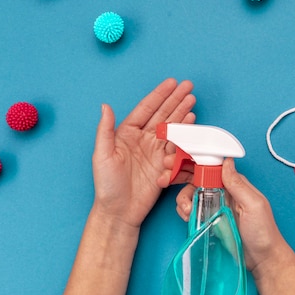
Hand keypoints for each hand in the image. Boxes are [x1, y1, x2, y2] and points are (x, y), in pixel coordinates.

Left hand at [92, 78, 195, 228]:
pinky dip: (186, 132)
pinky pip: (177, 144)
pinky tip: (192, 121)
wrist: (120, 211)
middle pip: (162, 114)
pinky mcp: (165, 163)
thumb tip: (105, 106)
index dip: (159, 95)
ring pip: (172, 126)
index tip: (172, 83)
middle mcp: (142, 138)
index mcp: (126, 133)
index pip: (146, 109)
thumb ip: (105, 130)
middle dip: (175, 99)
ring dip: (182, 112)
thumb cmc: (107, 185)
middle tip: (189, 86)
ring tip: (192, 99)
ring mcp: (155, 150)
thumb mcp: (102, 155)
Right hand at [164, 158, 286, 273]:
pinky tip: (187, 216)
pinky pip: (192, 210)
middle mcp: (224, 192)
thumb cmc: (263, 232)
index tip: (178, 163)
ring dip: (183, 198)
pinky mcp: (209, 220)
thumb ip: (238, 184)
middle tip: (166, 178)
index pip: (212, 167)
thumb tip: (226, 161)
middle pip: (198, 178)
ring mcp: (215, 206)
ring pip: (192, 193)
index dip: (194, 163)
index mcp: (235, 184)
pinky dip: (185, 210)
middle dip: (180, 175)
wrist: (261, 260)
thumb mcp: (253, 205)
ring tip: (186, 210)